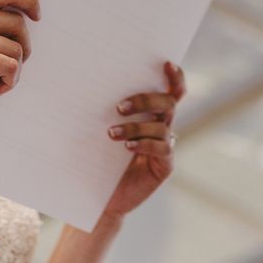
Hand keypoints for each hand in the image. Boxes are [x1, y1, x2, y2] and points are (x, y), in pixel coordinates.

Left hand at [102, 62, 185, 219]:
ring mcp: (165, 146)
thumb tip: (87, 81)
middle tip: (119, 107)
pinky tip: (127, 146)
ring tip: (111, 133)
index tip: (166, 64)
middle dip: (146, 100)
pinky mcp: (164, 166)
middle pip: (169, 103)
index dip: (175, 77)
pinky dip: (144, 144)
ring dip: (136, 126)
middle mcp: (163, 126)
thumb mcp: (99, 130)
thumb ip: (105, 111)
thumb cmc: (97, 159)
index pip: (171, 90)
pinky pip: (162, 148)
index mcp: (151, 114)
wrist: (100, 198)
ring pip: (161, 126)